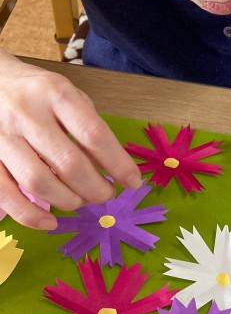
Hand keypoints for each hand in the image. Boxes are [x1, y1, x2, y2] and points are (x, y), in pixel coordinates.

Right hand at [0, 52, 140, 228]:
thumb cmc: (35, 91)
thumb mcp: (67, 95)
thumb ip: (88, 127)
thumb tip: (110, 169)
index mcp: (56, 93)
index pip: (94, 134)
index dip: (118, 164)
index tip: (133, 182)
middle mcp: (27, 113)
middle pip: (69, 163)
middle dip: (95, 189)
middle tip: (107, 195)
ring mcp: (1, 136)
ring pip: (38, 182)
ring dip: (68, 201)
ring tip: (82, 202)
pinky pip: (6, 195)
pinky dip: (30, 216)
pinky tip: (50, 222)